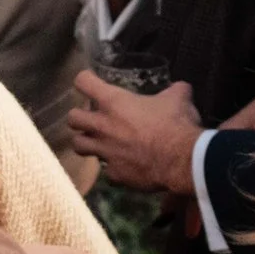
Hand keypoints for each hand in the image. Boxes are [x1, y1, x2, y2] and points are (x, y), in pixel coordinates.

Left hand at [64, 75, 202, 193]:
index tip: (90, 82)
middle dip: (79, 116)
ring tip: (98, 141)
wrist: (182, 160)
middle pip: (72, 118)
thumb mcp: (178, 98)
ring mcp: (106, 151)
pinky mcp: (115, 174)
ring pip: (79, 146)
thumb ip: (175, 90)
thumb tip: (181, 88)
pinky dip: (114, 167)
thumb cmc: (176, 123)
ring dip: (86, 142)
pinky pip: (107, 170)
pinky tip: (125, 165)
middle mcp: (103, 126)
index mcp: (114, 102)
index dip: (85, 80)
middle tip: (92, 116)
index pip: (83, 82)